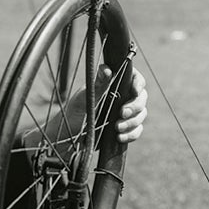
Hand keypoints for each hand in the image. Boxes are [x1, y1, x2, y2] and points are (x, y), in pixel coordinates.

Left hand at [22, 66, 148, 158]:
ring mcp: (123, 114)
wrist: (67, 140)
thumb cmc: (72, 115)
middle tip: (122, 113)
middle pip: (141, 97)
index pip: (132, 77)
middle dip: (135, 106)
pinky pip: (136, 130)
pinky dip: (131, 134)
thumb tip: (107, 68)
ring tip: (117, 128)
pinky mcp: (123, 129)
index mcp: (111, 85)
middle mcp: (120, 97)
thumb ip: (97, 85)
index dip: (138, 82)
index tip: (135, 90)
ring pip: (141, 115)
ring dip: (132, 122)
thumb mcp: (83, 99)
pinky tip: (119, 137)